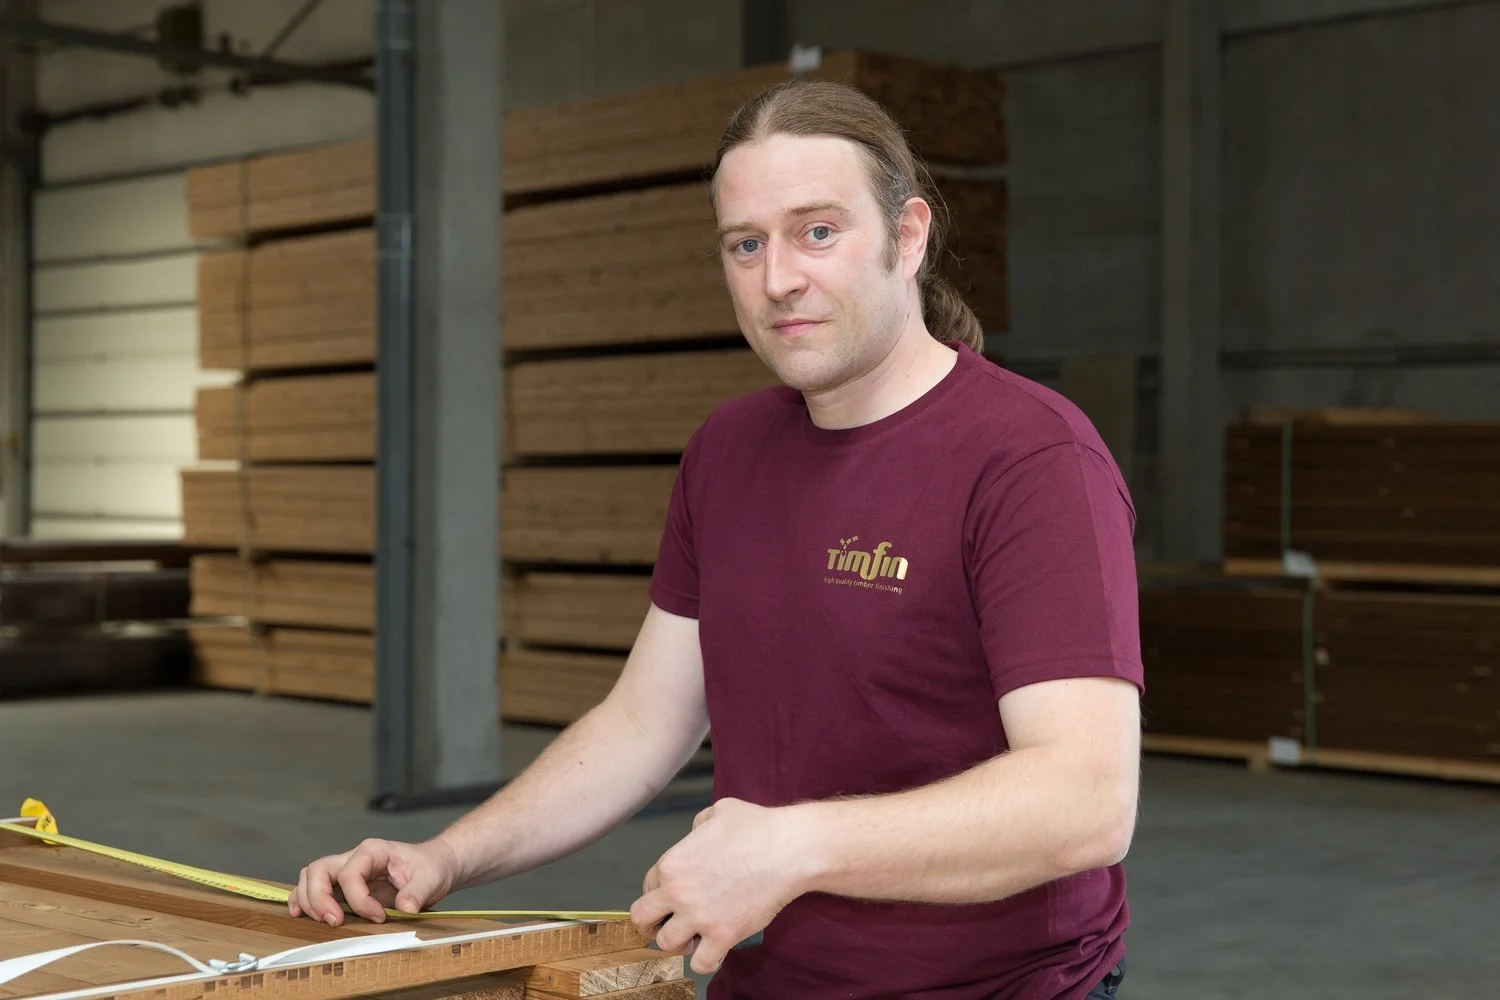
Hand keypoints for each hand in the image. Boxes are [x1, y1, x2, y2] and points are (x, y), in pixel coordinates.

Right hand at [288, 837, 460, 924]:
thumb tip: (405, 908)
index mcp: (374, 851)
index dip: (359, 899)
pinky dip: (304, 900)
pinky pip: (313, 887)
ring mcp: (346, 870)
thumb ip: (418, 892)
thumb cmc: (431, 867)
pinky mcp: (343, 885)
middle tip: (335, 922)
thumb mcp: (431, 878)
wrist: (435, 865)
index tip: (380, 916)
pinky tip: (301, 914)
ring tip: (320, 921)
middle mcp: (354, 857)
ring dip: (309, 900)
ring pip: (311, 877)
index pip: (350, 873)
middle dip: (320, 898)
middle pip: (319, 870)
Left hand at [629, 798, 810, 975]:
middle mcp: (678, 892)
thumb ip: (698, 824)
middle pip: (642, 919)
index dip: (660, 891)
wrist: (788, 849)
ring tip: (694, 936)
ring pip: (666, 944)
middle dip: (651, 922)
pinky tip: (714, 948)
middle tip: (666, 923)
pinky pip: (701, 963)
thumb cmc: (758, 827)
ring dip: (678, 942)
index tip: (672, 897)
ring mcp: (699, 917)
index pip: (647, 885)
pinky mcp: (723, 935)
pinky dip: (705, 960)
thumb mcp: (719, 811)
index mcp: (672, 862)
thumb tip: (696, 834)